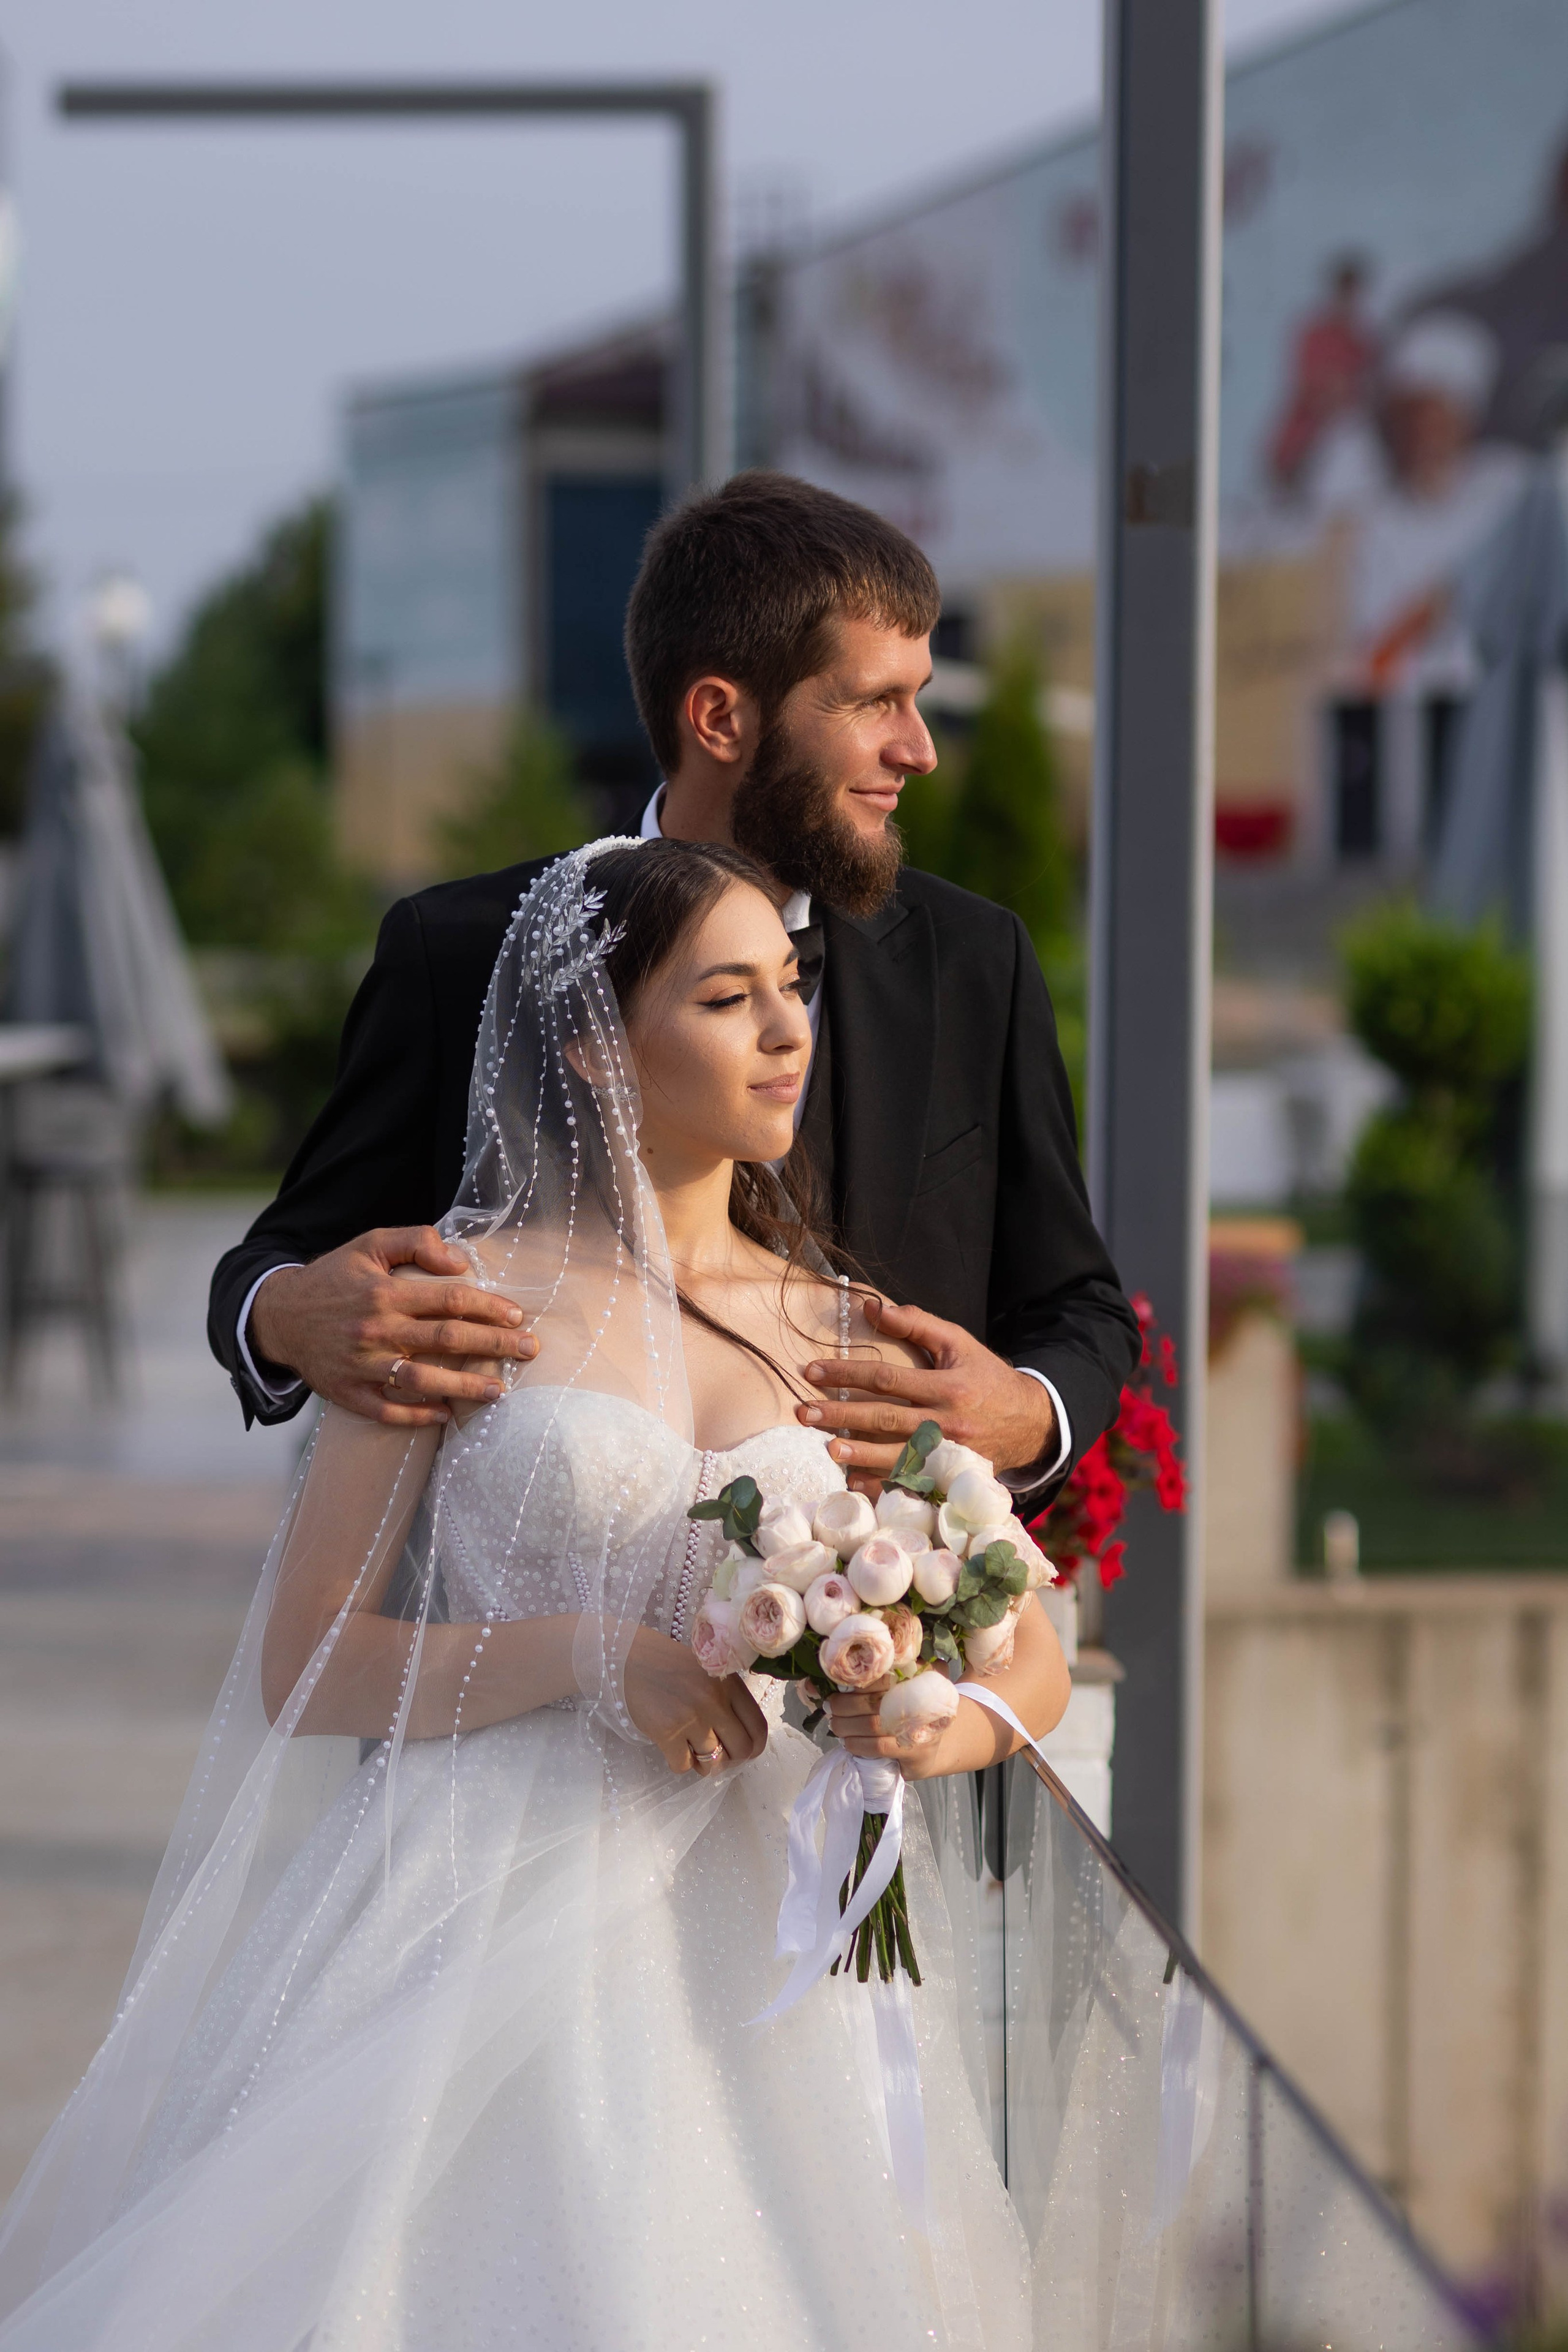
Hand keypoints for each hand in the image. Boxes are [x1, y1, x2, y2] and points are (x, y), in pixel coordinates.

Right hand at [247, 1227, 538, 1427]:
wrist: (278, 1315)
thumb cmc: (334, 1277)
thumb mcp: (369, 1244)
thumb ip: (416, 1241)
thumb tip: (460, 1261)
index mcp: (385, 1292)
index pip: (449, 1300)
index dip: (488, 1308)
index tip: (517, 1315)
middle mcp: (375, 1330)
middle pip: (446, 1340)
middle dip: (493, 1346)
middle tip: (529, 1351)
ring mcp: (361, 1365)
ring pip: (422, 1380)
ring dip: (464, 1388)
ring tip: (500, 1392)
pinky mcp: (347, 1393)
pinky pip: (388, 1410)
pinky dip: (418, 1415)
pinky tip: (448, 1415)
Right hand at [623, 1630, 768, 1774]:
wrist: (626, 1658)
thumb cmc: (666, 1663)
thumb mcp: (706, 1670)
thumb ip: (726, 1696)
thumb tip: (738, 1734)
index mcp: (728, 1684)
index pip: (758, 1728)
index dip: (753, 1747)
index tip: (742, 1751)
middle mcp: (714, 1702)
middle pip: (741, 1750)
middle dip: (731, 1759)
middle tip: (716, 1754)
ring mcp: (691, 1718)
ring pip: (713, 1762)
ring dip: (705, 1764)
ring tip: (693, 1752)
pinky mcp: (666, 1733)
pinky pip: (683, 1766)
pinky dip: (681, 1764)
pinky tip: (673, 1749)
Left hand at [796, 1298, 1052, 1490]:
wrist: (1028, 1422)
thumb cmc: (985, 1376)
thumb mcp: (958, 1342)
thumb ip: (917, 1323)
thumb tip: (870, 1307)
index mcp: (947, 1386)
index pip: (888, 1378)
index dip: (848, 1373)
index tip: (813, 1372)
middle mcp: (947, 1423)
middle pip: (886, 1418)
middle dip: (842, 1415)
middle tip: (805, 1413)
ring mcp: (949, 1455)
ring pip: (897, 1456)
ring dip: (860, 1454)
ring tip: (827, 1449)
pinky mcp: (950, 1477)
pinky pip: (911, 1484)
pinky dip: (882, 1485)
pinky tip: (853, 1482)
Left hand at [824, 1684, 1014, 1782]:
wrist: (937, 1747)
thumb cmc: (913, 1712)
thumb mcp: (906, 1687)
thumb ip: (884, 1675)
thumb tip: (838, 1669)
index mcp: (918, 1678)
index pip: (883, 1674)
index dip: (858, 1680)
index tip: (838, 1684)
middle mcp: (921, 1700)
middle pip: (873, 1700)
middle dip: (845, 1704)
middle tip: (830, 1707)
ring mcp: (918, 1728)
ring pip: (872, 1725)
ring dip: (847, 1725)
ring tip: (835, 1724)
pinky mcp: (915, 1752)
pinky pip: (879, 1747)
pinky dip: (859, 1745)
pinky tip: (849, 1743)